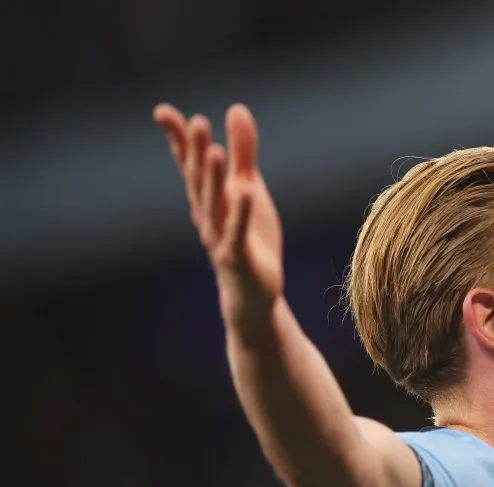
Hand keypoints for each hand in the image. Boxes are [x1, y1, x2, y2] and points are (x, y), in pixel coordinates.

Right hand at [153, 103, 283, 335]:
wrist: (253, 292)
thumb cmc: (248, 237)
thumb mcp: (249, 188)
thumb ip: (243, 152)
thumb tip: (236, 108)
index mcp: (208, 197)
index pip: (189, 165)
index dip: (178, 140)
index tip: (162, 112)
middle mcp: (207, 215)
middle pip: (199, 181)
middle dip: (197, 153)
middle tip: (198, 123)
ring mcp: (219, 237)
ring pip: (214, 205)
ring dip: (213, 179)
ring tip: (215, 151)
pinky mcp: (237, 257)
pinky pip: (237, 234)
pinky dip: (241, 215)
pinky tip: (246, 194)